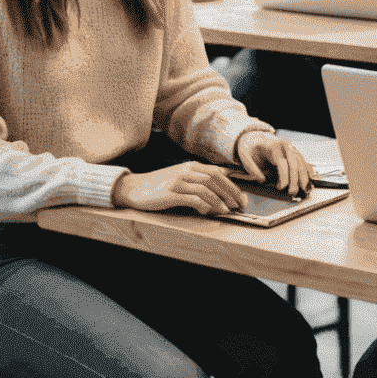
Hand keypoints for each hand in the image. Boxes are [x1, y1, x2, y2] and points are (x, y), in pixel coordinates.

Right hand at [112, 160, 243, 215]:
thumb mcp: (181, 176)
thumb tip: (220, 185)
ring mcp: (178, 181)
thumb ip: (198, 178)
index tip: (241, 197)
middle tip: (239, 205)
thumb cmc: (160, 185)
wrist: (135, 188)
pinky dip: (204, 205)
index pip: (218, 173)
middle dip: (230, 193)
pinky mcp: (171, 193)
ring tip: (227, 210)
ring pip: (206, 189)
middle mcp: (186, 170)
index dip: (232, 185)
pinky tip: (208, 212)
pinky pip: (193, 199)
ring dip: (219, 201)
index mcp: (191, 166)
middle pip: (215, 180)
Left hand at [236, 132, 313, 195]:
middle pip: (295, 163)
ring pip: (301, 162)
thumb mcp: (244, 155)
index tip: (280, 187)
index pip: (282, 163)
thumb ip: (251, 168)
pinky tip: (310, 179)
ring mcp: (292, 148)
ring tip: (304, 189)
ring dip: (304, 177)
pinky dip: (307, 171)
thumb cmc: (250, 147)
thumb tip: (261, 179)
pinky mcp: (294, 152)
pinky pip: (303, 162)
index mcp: (274, 146)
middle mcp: (286, 146)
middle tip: (292, 192)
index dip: (283, 176)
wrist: (256, 137)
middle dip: (295, 179)